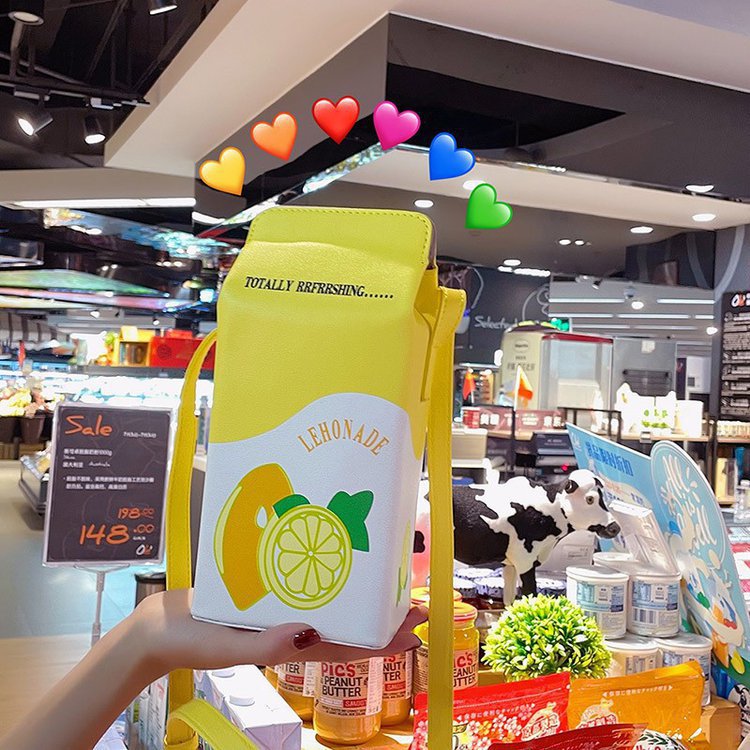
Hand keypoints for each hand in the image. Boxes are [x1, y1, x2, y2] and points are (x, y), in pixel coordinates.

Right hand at [132, 588, 426, 674]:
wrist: (159, 626)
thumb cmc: (192, 642)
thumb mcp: (229, 648)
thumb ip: (266, 646)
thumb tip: (308, 635)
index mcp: (291, 646)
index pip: (348, 646)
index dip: (384, 640)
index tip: (417, 627)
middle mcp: (294, 628)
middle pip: (348, 624)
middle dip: (381, 615)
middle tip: (415, 598)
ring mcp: (282, 610)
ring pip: (330, 603)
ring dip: (359, 595)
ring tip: (387, 578)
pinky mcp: (267, 592)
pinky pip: (302, 585)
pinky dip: (324, 577)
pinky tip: (334, 560)